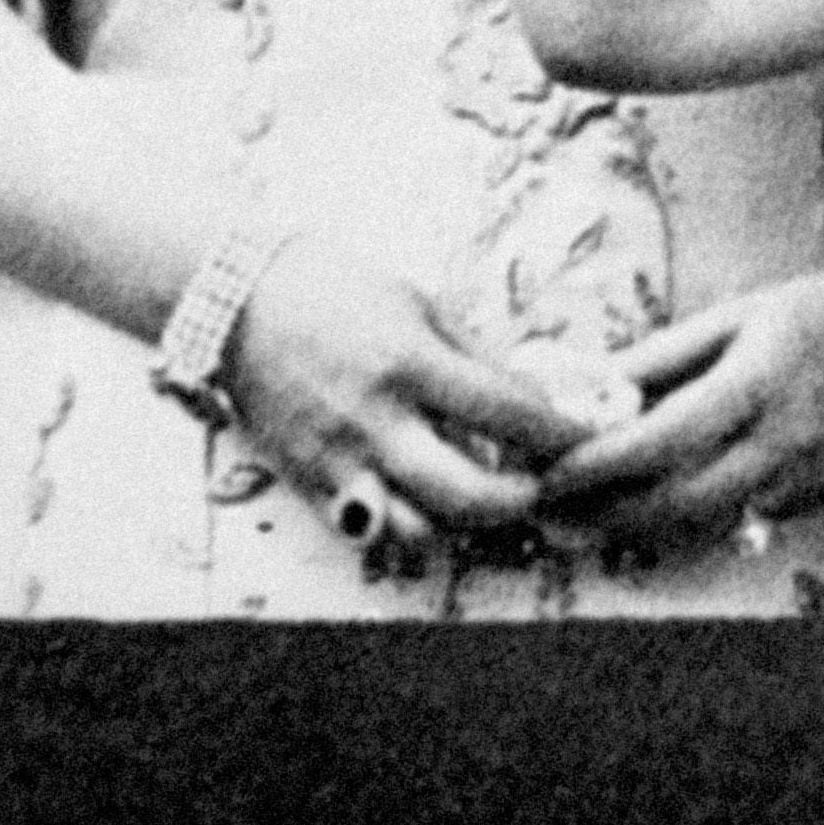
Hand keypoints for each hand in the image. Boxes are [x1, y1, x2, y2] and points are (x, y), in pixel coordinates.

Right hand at [220, 235, 616, 575]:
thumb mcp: (419, 305)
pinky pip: (369, 532)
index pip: (506, 412)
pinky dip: (404, 528)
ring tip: (482, 499)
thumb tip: (531, 398)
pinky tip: (422, 504)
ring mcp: (340, 461)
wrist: (240, 302)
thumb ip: (473, 357)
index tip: (583, 438)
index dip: (557, 433)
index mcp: (412, 364)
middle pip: (469, 494)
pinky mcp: (309, 485)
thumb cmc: (339, 293)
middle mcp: (378, 421)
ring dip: (462, 524)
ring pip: (419, 530)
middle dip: (520, 500)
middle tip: (539, 486)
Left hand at [524, 264, 823, 550]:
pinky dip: (685, 520)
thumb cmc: (817, 315)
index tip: (549, 472)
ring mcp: (799, 482)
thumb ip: (663, 357)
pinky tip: (648, 506)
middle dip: (604, 516)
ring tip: (578, 518)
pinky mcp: (808, 504)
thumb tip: (588, 387)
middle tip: (548, 513)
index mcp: (757, 383)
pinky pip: (732, 521)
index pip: (664, 440)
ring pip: (700, 526)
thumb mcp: (738, 315)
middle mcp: (780, 444)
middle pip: (676, 504)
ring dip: (634, 529)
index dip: (600, 464)